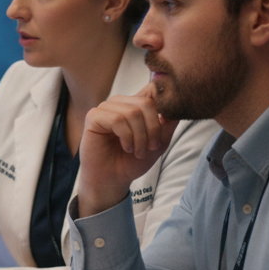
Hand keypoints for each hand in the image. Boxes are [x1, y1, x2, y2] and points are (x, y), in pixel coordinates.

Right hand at [76, 82, 179, 217]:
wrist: (114, 180)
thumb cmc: (132, 161)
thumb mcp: (158, 143)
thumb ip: (168, 124)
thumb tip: (174, 107)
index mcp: (134, 105)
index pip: (153, 89)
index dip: (163, 106)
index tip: (165, 127)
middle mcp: (119, 103)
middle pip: (146, 102)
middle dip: (153, 129)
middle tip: (151, 147)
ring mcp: (105, 108)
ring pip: (132, 113)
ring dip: (140, 137)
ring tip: (137, 151)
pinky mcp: (93, 117)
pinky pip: (117, 120)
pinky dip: (126, 137)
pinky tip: (126, 148)